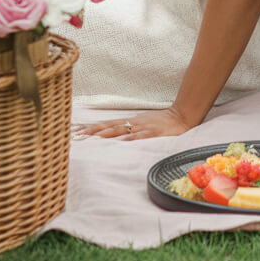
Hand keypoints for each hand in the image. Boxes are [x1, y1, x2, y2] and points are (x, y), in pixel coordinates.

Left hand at [73, 106, 192, 140]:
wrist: (182, 116)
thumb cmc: (162, 122)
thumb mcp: (143, 122)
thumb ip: (130, 128)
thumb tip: (113, 136)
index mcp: (131, 121)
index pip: (107, 123)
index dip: (92, 128)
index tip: (77, 132)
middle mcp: (134, 123)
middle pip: (109, 127)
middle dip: (92, 132)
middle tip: (77, 137)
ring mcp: (143, 128)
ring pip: (121, 131)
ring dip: (105, 136)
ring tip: (91, 141)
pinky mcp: (153, 134)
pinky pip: (139, 137)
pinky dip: (128, 140)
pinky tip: (119, 144)